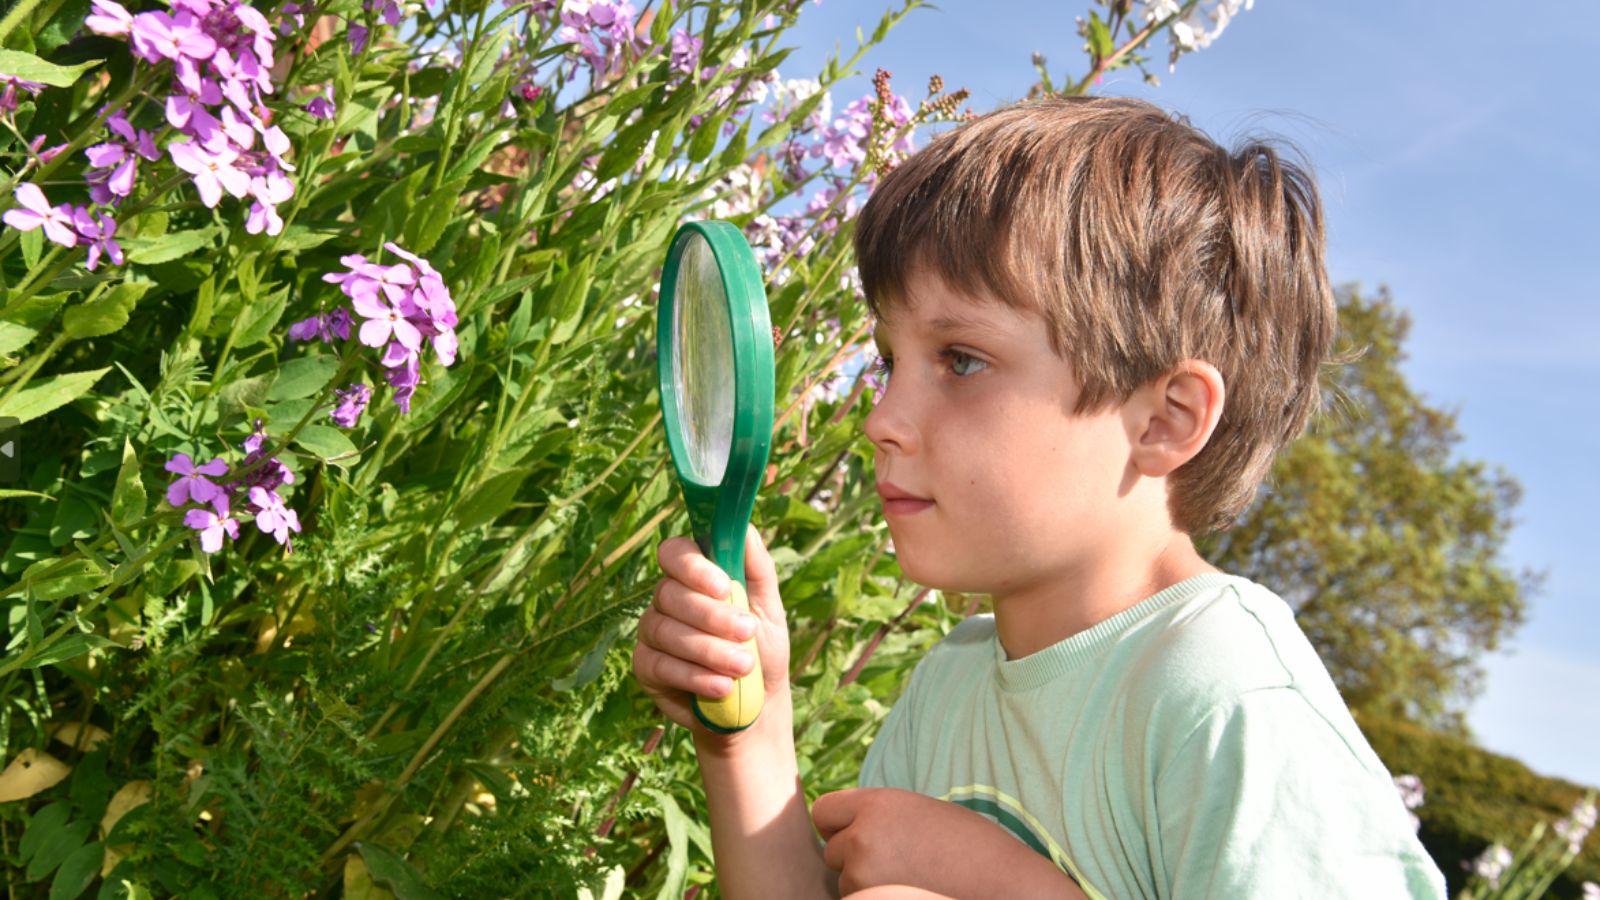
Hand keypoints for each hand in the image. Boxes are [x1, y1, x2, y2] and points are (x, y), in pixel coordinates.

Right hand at [632, 524, 791, 737]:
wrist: (757, 704)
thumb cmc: (763, 648)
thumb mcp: (769, 608)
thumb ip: (757, 568)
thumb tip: (746, 528)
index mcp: (694, 577)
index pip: (674, 552)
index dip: (692, 566)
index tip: (722, 585)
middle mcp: (666, 600)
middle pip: (671, 593)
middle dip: (712, 615)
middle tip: (748, 632)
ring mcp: (652, 633)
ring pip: (667, 631)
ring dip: (709, 649)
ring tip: (744, 665)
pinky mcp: (646, 668)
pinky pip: (661, 665)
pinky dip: (694, 676)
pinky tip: (722, 686)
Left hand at [812, 788, 1083, 898]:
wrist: (1002, 885)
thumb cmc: (971, 847)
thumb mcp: (922, 811)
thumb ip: (880, 814)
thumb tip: (846, 826)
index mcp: (878, 804)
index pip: (823, 811)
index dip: (838, 824)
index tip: (856, 833)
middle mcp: (863, 837)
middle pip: (832, 850)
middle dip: (853, 857)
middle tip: (896, 861)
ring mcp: (864, 876)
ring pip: (845, 881)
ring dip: (867, 883)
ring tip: (911, 877)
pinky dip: (876, 898)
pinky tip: (908, 890)